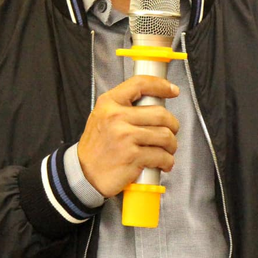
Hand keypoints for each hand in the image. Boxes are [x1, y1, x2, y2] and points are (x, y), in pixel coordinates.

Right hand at [76, 75, 180, 197]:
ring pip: (166, 136)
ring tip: (167, 150)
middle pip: (161, 114)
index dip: (161, 85)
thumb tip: (154, 102)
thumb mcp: (102, 116)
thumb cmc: (97, 146)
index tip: (172, 90)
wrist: (84, 174)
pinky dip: (167, 161)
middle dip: (173, 125)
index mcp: (109, 103)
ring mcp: (125, 137)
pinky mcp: (133, 157)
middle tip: (171, 132)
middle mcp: (117, 117)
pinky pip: (162, 156)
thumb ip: (123, 106)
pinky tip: (163, 163)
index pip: (140, 84)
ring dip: (171, 146)